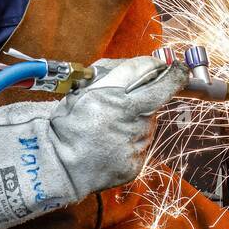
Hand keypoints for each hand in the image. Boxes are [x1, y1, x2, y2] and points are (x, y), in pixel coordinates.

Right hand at [0, 56, 187, 228]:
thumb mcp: (86, 89)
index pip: (154, 77)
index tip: (175, 68)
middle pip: (158, 98)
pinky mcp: (134, 164)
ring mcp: (132, 145)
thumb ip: (118, 75)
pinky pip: (142, 145)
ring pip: (149, 123)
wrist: (54, 163)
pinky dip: (132, 141)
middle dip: (160, 89)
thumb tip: (151, 64)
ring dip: (139, 119)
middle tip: (158, 86)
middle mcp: (126, 121)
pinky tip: (112, 142)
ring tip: (112, 125)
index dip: (168, 71)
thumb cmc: (67, 122)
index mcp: (113, 98)